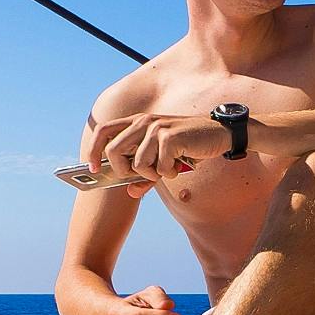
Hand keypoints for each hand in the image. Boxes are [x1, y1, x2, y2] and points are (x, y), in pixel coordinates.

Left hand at [87, 112, 222, 191]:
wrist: (220, 134)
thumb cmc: (190, 146)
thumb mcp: (164, 160)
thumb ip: (146, 174)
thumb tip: (131, 193)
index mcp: (137, 121)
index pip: (103, 131)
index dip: (94, 151)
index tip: (94, 169)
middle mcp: (143, 121)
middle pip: (113, 151)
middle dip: (123, 170)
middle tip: (141, 175)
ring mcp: (156, 128)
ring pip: (137, 164)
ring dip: (153, 175)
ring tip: (168, 169)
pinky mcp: (169, 137)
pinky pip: (159, 168)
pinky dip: (169, 173)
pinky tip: (180, 165)